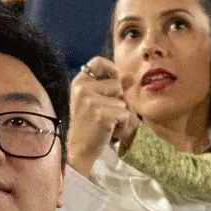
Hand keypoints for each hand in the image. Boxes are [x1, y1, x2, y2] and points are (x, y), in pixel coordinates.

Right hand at [67, 55, 134, 175]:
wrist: (80, 149)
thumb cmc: (89, 126)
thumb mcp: (97, 103)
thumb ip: (114, 88)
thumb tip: (131, 76)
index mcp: (79, 83)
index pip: (97, 62)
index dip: (111, 68)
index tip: (117, 77)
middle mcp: (83, 89)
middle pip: (117, 84)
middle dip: (119, 99)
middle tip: (107, 115)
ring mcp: (91, 101)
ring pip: (123, 101)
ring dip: (121, 114)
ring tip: (108, 124)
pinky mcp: (102, 114)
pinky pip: (125, 113)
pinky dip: (123, 124)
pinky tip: (110, 130)